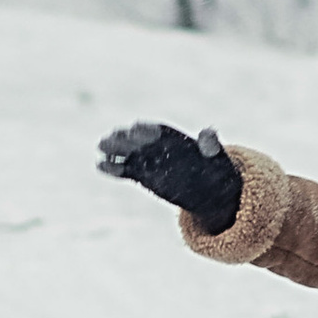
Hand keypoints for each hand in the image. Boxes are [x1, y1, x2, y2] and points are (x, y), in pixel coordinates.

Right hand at [97, 120, 242, 231]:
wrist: (210, 190)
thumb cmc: (215, 169)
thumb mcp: (216, 157)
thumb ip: (210, 144)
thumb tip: (208, 131)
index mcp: (176, 139)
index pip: (159, 131)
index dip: (148, 129)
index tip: (135, 127)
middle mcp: (159, 147)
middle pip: (139, 141)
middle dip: (125, 138)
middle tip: (109, 137)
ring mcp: (149, 161)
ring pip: (129, 154)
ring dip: (114, 150)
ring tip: (101, 148)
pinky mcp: (143, 175)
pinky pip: (126, 171)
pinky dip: (114, 169)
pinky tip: (100, 167)